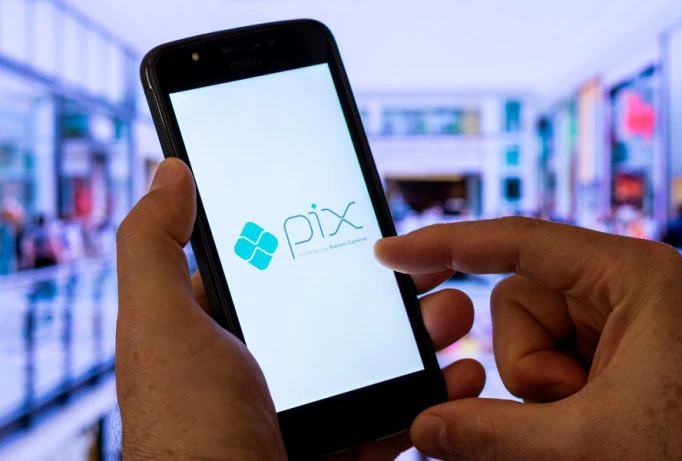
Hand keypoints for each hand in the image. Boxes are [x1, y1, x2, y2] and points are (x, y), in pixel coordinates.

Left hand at [116, 158, 483, 459]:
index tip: (366, 225)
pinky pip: (397, 416)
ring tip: (456, 314)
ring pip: (377, 362)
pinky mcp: (342, 450)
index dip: (322, 247)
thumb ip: (154, 246)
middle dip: (392, 289)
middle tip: (432, 265)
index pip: (279, 275)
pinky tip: (456, 374)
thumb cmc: (186, 430)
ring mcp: (306, 414)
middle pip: (341, 315)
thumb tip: (172, 171)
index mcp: (221, 336)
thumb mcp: (161, 324)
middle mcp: (264, 373)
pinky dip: (433, 395)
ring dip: (425, 335)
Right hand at [375, 218, 681, 459]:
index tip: (392, 252)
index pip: (517, 243)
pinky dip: (550, 396)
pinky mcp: (612, 351)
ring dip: (540, 387)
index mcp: (630, 275)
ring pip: (524, 338)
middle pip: (516, 301)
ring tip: (591, 419)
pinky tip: (593, 419)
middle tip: (571, 405)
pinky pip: (546, 361)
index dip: (447, 244)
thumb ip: (493, 434)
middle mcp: (620, 286)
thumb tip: (423, 428)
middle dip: (527, 364)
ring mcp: (615, 319)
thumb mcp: (588, 444)